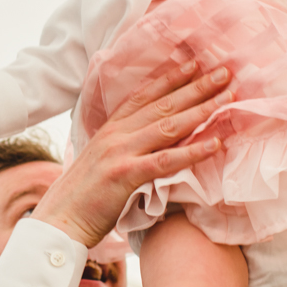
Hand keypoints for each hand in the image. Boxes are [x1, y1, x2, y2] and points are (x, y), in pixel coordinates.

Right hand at [32, 60, 232, 248]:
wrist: (59, 221)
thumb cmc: (82, 198)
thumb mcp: (100, 162)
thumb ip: (123, 148)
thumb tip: (148, 145)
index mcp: (110, 129)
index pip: (144, 96)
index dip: (171, 79)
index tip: (195, 64)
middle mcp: (116, 134)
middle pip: (162, 105)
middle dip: (196, 86)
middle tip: (224, 71)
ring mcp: (120, 152)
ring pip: (167, 126)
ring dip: (201, 109)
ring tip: (227, 98)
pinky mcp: (125, 175)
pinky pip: (165, 160)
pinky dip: (192, 151)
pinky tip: (214, 143)